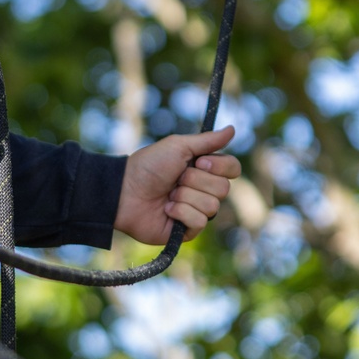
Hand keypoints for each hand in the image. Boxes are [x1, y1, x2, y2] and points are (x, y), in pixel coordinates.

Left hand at [114, 125, 241, 245]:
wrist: (125, 191)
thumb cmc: (148, 166)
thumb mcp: (177, 146)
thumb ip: (207, 141)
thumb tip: (233, 129)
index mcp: (204, 169)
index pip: (233, 169)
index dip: (220, 166)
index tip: (198, 162)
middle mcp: (204, 190)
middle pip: (224, 188)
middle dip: (195, 181)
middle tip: (176, 179)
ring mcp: (197, 210)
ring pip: (212, 206)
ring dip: (185, 197)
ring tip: (168, 195)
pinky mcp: (188, 229)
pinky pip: (200, 221)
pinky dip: (180, 212)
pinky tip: (166, 209)